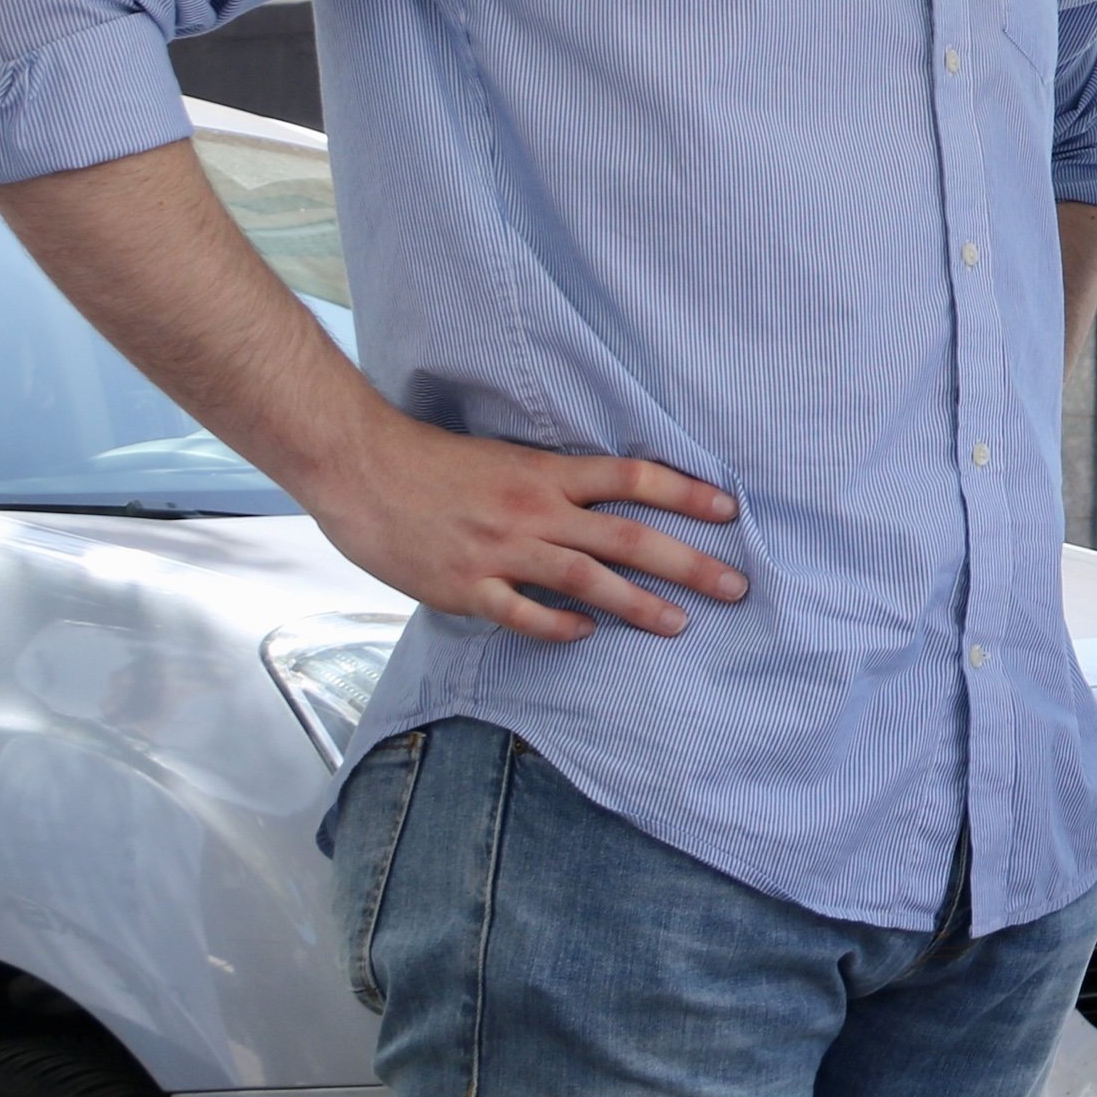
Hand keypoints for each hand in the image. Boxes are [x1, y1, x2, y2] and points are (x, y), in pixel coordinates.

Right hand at [304, 406, 743, 644]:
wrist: (361, 468)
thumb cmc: (432, 462)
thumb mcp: (506, 459)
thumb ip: (552, 483)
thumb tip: (599, 506)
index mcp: (547, 472)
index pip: (634, 478)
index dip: (687, 492)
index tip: (730, 510)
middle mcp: (535, 510)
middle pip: (628, 537)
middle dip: (688, 563)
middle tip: (735, 585)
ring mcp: (502, 550)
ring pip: (587, 580)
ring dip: (639, 605)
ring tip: (680, 624)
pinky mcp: (466, 587)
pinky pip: (523, 614)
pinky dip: (559, 628)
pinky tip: (587, 636)